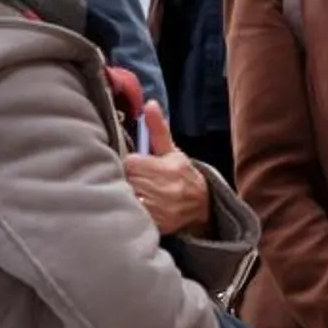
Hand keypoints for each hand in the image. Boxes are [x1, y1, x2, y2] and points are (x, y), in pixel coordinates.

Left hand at [124, 102, 210, 236]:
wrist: (202, 208)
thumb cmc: (182, 175)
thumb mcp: (172, 152)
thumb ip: (157, 129)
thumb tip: (149, 103)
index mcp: (164, 168)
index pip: (129, 163)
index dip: (130, 164)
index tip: (135, 166)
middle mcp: (161, 189)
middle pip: (125, 179)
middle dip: (127, 178)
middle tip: (135, 180)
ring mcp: (157, 208)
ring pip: (126, 196)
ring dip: (127, 194)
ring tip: (136, 192)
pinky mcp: (154, 224)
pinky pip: (132, 214)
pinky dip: (132, 210)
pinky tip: (138, 206)